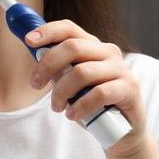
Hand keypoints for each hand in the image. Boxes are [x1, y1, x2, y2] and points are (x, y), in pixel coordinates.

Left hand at [26, 20, 148, 154]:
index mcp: (93, 46)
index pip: (70, 29)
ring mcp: (121, 69)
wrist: (123, 129)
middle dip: (47, 65)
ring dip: (61, 92)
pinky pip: (99, 93)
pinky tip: (72, 115)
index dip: (48, 31)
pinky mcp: (129, 88)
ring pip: (82, 72)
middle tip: (35, 84)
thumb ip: (59, 69)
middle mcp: (109, 52)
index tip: (28, 41)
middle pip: (72, 47)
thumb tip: (35, 54)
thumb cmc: (93, 104)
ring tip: (57, 107)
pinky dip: (80, 105)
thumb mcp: (73, 84)